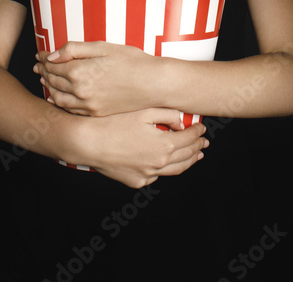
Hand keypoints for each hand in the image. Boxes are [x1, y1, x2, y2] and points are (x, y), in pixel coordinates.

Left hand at [33, 41, 152, 116]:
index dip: (44, 58)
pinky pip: (70, 109)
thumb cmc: (131, 61)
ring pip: (58, 98)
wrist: (153, 84)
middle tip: (38, 65)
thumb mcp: (102, 47)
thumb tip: (52, 55)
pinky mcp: (95, 113)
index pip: (53, 65)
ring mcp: (87, 105)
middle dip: (43, 71)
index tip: (40, 54)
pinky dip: (59, 102)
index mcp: (79, 72)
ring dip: (48, 87)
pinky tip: (57, 97)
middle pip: (53, 81)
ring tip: (44, 79)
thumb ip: (74, 50)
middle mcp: (80, 91)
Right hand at [76, 108, 208, 188]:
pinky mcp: (136, 181)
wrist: (88, 142)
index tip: (202, 127)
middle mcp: (159, 164)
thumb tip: (182, 122)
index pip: (189, 139)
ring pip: (175, 170)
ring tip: (196, 156)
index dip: (198, 132)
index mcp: (164, 145)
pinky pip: (156, 175)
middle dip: (197, 147)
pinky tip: (167, 162)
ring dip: (188, 162)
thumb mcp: (143, 111)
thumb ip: (167, 114)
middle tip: (204, 142)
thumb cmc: (114, 122)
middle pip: (186, 156)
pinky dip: (165, 169)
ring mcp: (147, 175)